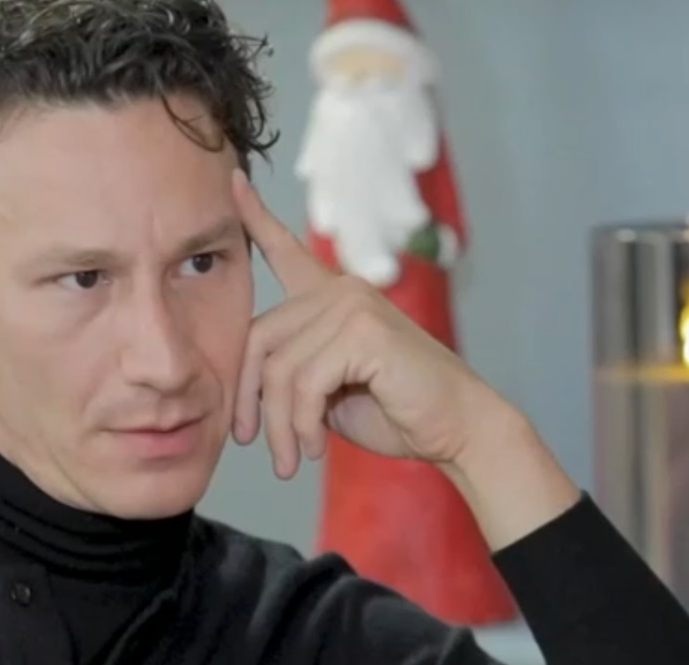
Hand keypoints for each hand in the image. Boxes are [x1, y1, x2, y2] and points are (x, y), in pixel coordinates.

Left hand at [231, 169, 578, 547]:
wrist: (456, 429)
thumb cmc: (395, 411)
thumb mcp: (328, 390)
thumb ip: (291, 372)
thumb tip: (250, 390)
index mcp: (331, 296)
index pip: (285, 250)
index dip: (256, 219)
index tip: (232, 182)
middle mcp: (340, 289)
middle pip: (258, 338)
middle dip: (249, 399)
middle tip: (248, 442)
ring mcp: (352, 305)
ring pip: (279, 369)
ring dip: (280, 424)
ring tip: (292, 458)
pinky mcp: (363, 331)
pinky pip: (304, 383)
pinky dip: (302, 424)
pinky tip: (314, 448)